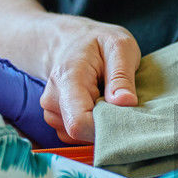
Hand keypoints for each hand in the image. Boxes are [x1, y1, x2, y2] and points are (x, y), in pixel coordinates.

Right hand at [38, 18, 140, 143]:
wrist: (71, 41)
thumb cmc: (98, 42)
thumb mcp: (119, 46)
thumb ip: (121, 75)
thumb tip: (126, 102)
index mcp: (67, 79)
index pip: (78, 122)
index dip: (105, 128)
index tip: (125, 116)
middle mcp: (52, 99)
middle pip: (80, 132)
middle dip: (105, 125)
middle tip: (119, 101)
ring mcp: (51, 111)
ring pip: (79, 136)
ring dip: (99, 124)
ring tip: (106, 98)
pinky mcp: (57, 120)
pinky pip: (78, 135)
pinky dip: (93, 125)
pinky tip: (98, 105)